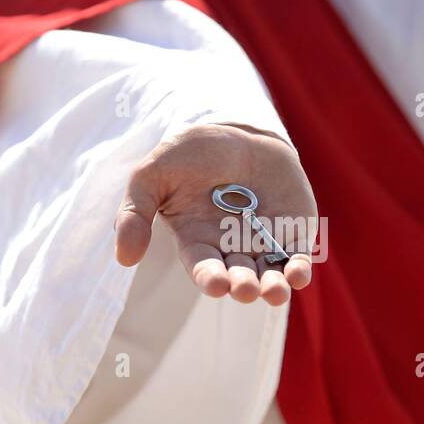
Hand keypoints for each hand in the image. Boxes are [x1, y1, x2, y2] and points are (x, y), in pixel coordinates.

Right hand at [114, 123, 316, 304]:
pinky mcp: (293, 233)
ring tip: (273, 291)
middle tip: (245, 288)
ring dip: (273, 288)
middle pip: (239, 277)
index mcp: (198, 242)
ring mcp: (264, 243)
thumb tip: (124, 259)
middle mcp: (232, 250)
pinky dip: (299, 270)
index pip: (204, 268)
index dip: (211, 278)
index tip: (216, 284)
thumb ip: (135, 213)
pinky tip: (298, 275)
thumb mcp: (152, 175)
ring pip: (270, 276)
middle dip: (242, 286)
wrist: (236, 132)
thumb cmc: (190, 156)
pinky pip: (297, 259)